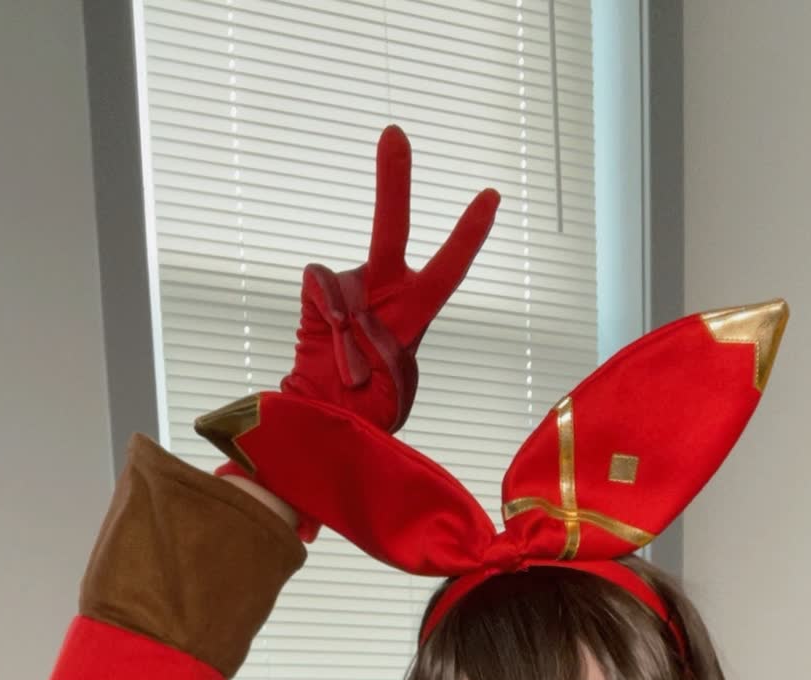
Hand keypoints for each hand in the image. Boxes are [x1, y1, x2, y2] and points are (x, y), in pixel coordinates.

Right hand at [280, 124, 498, 431]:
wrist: (326, 418)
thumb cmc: (368, 411)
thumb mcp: (395, 396)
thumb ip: (387, 360)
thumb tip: (355, 320)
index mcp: (414, 315)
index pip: (447, 269)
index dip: (468, 234)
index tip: (492, 194)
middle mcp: (384, 291)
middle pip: (392, 228)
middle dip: (393, 180)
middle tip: (394, 130)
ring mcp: (349, 290)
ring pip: (347, 284)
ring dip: (350, 339)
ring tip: (353, 374)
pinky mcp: (318, 295)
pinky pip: (320, 285)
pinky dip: (327, 315)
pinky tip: (333, 343)